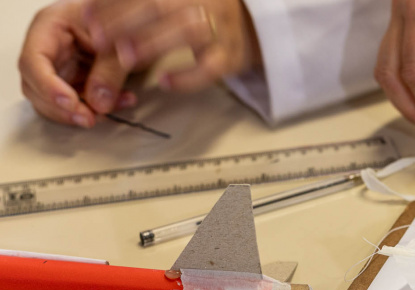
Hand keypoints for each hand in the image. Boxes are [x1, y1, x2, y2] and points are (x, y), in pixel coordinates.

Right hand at [19, 0, 136, 127]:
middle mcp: (49, 48)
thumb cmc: (122, 19)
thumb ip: (110, 70)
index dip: (48, 86)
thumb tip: (98, 104)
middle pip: (36, 86)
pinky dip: (97, 109)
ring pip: (53, 101)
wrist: (135, 22)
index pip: (33, 61)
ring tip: (108, 113)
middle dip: (61, 109)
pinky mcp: (75, 80)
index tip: (70, 103)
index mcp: (50, 27)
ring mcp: (60, 66)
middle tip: (89, 118)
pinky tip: (119, 103)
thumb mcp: (119, 40)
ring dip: (79, 113)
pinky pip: (77, 103)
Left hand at [82, 0, 260, 92]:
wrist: (253, 25)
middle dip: (125, 21)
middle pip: (161, 5)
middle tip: (98, 39)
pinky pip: (211, 67)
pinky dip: (188, 77)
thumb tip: (91, 10)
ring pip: (188, 32)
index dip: (113, 2)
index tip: (86, 14)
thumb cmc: (201, 12)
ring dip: (152, 43)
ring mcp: (220, 28)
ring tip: (124, 58)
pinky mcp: (231, 56)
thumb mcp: (173, 1)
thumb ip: (140, 5)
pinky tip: (165, 82)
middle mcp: (202, 1)